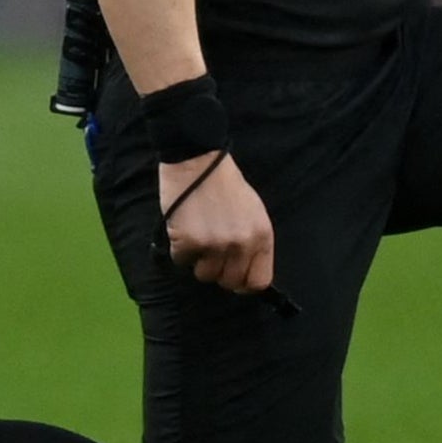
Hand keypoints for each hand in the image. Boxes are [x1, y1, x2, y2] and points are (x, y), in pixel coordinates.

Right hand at [157, 149, 275, 294]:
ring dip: (198, 260)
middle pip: (229, 282)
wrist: (198, 159)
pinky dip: (180, 248)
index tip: (233, 277)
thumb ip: (253, 241)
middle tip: (210, 251)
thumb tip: (246, 271)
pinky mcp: (188, 241)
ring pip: (204, 274)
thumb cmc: (226, 182)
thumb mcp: (253, 211)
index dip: (244, 283)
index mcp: (262, 236)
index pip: (259, 281)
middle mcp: (241, 244)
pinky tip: (184, 226)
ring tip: (197, 234)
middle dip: (218, 271)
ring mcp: (214, 245)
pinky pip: (181, 260)